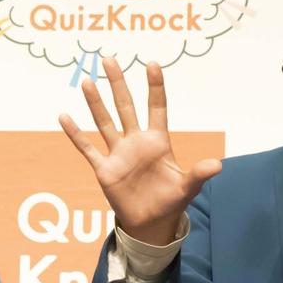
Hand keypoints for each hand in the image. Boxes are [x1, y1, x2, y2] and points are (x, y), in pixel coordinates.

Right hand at [59, 59, 221, 246]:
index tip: (152, 63)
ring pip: (105, 122)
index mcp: (158, 142)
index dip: (155, 86)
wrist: (151, 222)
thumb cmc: (171, 200)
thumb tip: (218, 166)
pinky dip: (76, 134)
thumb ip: (199, 174)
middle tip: (109, 59)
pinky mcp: (105, 169)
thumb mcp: (187, 187)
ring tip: (88, 81)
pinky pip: (88, 148)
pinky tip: (65, 117)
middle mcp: (136, 142)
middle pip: (126, 107)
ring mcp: (119, 154)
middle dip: (118, 84)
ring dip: (96, 103)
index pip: (156, 107)